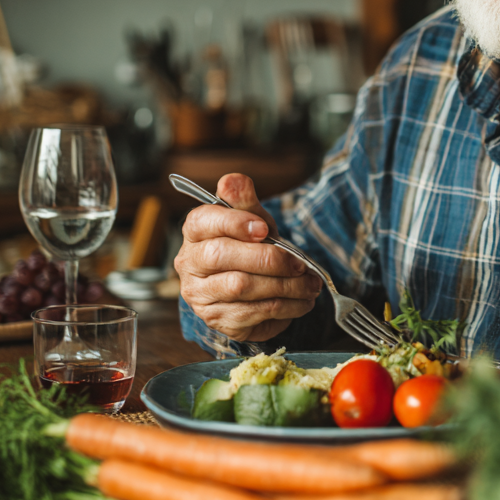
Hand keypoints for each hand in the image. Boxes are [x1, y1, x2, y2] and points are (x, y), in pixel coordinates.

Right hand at [174, 173, 321, 341]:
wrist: (252, 284)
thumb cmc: (250, 245)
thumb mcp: (252, 218)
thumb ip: (244, 200)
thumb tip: (233, 180)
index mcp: (195, 232)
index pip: (203, 221)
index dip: (234, 223)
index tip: (264, 229)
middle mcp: (190, 264)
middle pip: (222, 257)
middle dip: (268, 259)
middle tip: (300, 264)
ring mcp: (201, 296)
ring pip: (240, 288)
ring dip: (284, 287)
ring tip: (310, 284)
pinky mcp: (218, 320)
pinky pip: (252, 314)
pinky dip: (284, 308)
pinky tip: (302, 302)